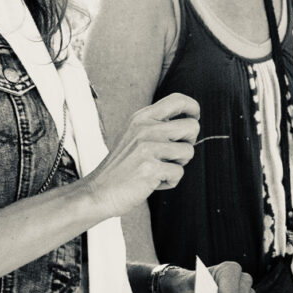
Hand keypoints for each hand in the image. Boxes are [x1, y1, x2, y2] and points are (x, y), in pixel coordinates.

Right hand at [87, 94, 198, 213]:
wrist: (98, 192)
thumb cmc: (122, 167)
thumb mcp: (135, 136)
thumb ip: (157, 126)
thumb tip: (191, 122)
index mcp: (142, 118)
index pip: (178, 100)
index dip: (193, 108)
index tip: (193, 118)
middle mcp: (145, 128)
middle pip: (192, 126)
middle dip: (189, 143)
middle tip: (172, 155)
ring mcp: (148, 147)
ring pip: (188, 152)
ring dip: (177, 165)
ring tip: (157, 169)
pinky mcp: (151, 168)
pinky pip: (178, 174)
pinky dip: (168, 182)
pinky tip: (151, 182)